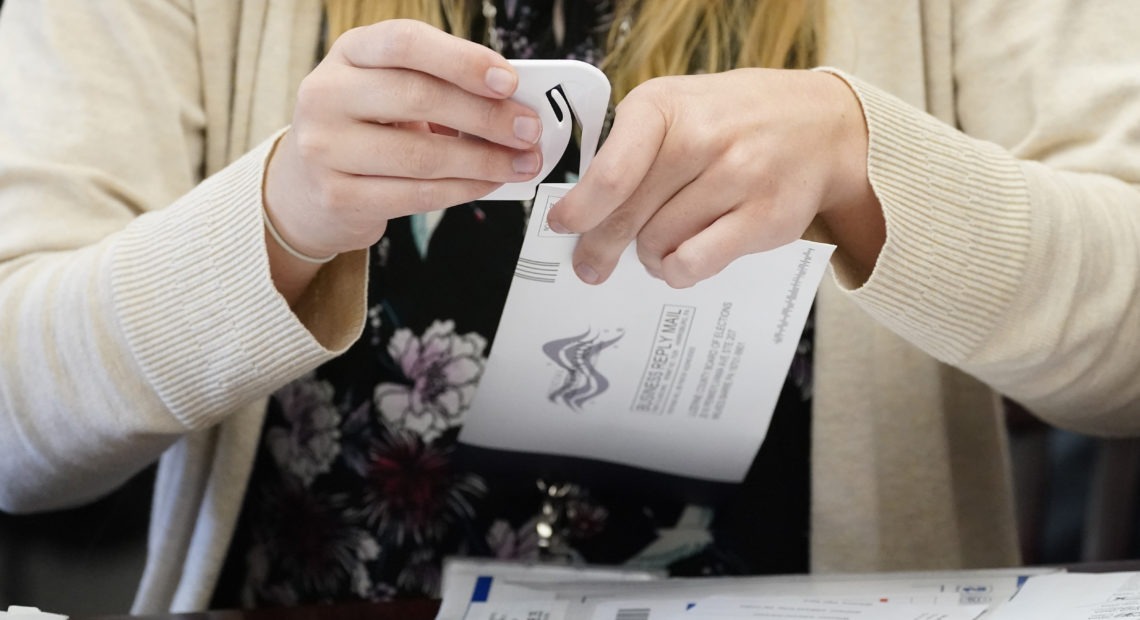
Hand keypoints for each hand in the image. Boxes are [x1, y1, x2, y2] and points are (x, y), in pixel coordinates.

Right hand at [264, 19, 543, 262]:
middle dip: (486, 116)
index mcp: (349, 52)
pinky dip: (463, 189)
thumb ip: (441, 85)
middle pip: (418, 97)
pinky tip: (488, 183)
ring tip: (521, 163)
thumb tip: (514, 102)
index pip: (405, 42)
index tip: (508, 81)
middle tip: (528, 130)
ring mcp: (325, 147)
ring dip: (484, 161)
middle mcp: (327, 93)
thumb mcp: (390, 89)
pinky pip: (415, 194)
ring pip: (421, 155)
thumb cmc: (366, 128)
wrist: (307, 185)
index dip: (461, 59)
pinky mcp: (337, 195)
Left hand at [547, 68, 881, 287]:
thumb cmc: (733, 120)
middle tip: (590, 265)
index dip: (581, 209)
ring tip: (654, 248)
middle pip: (629, 215)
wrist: (822, 124)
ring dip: (647, 255)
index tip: (563, 225)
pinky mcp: (766, 218)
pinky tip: (679, 260)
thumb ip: (629, 149)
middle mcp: (704, 138)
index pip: (611, 172)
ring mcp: (740, 178)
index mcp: (666, 106)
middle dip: (601, 247)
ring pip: (659, 243)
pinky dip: (678, 269)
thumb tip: (583, 211)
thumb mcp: (676, 108)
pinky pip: (697, 263)